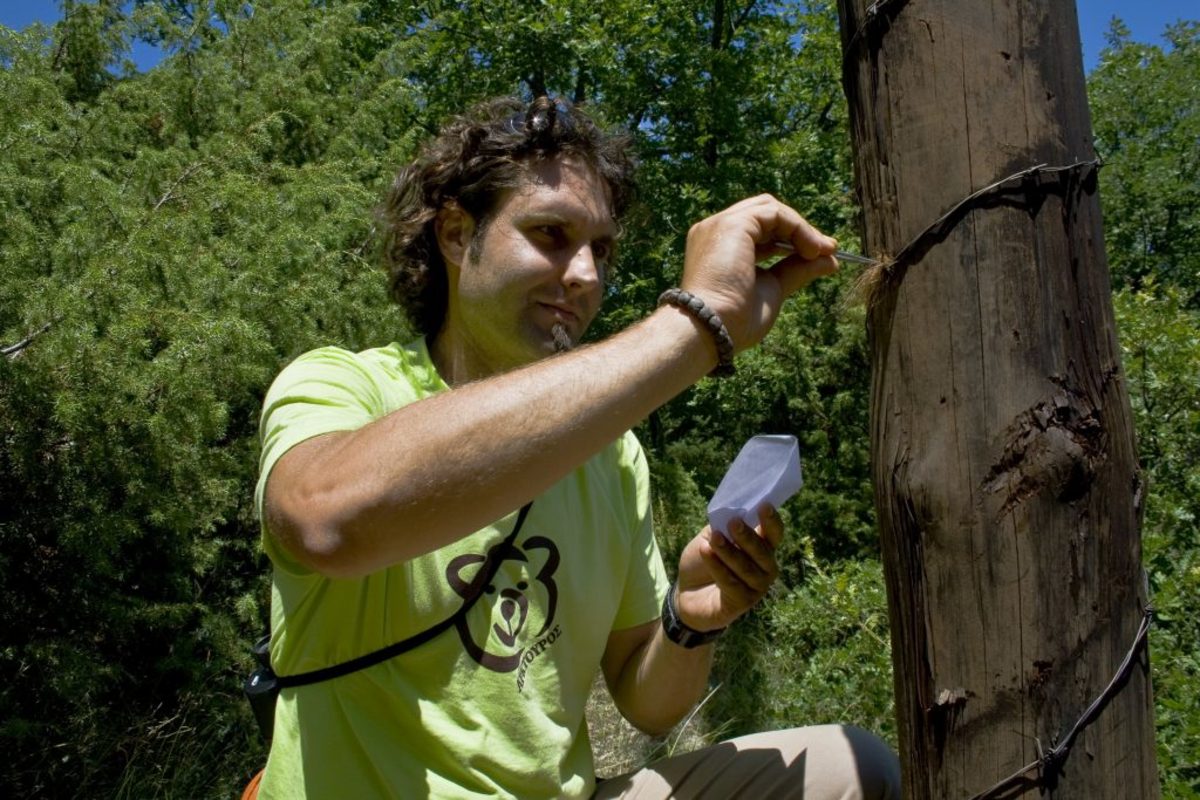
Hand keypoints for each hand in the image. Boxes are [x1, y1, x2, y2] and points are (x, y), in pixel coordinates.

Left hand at [673, 503, 783, 631]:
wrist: (686, 591)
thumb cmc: (705, 559)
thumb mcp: (712, 535)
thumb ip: (723, 523)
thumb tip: (731, 510)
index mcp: (763, 547)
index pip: (774, 534)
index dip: (771, 520)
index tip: (764, 505)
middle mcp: (766, 568)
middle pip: (763, 552)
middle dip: (748, 537)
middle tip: (733, 522)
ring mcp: (756, 587)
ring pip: (746, 568)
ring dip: (729, 551)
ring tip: (714, 538)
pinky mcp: (742, 602)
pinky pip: (731, 582)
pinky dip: (717, 566)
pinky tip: (705, 552)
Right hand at [680, 195, 838, 351]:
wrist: (712, 329)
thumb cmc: (735, 320)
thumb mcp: (773, 289)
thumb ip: (796, 270)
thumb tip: (830, 261)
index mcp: (718, 247)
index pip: (760, 230)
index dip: (792, 239)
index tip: (821, 255)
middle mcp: (715, 230)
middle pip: (765, 215)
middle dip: (798, 229)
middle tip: (828, 249)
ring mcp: (720, 224)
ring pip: (770, 209)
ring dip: (801, 228)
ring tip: (822, 251)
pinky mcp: (733, 224)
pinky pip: (774, 213)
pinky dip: (798, 227)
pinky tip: (811, 249)